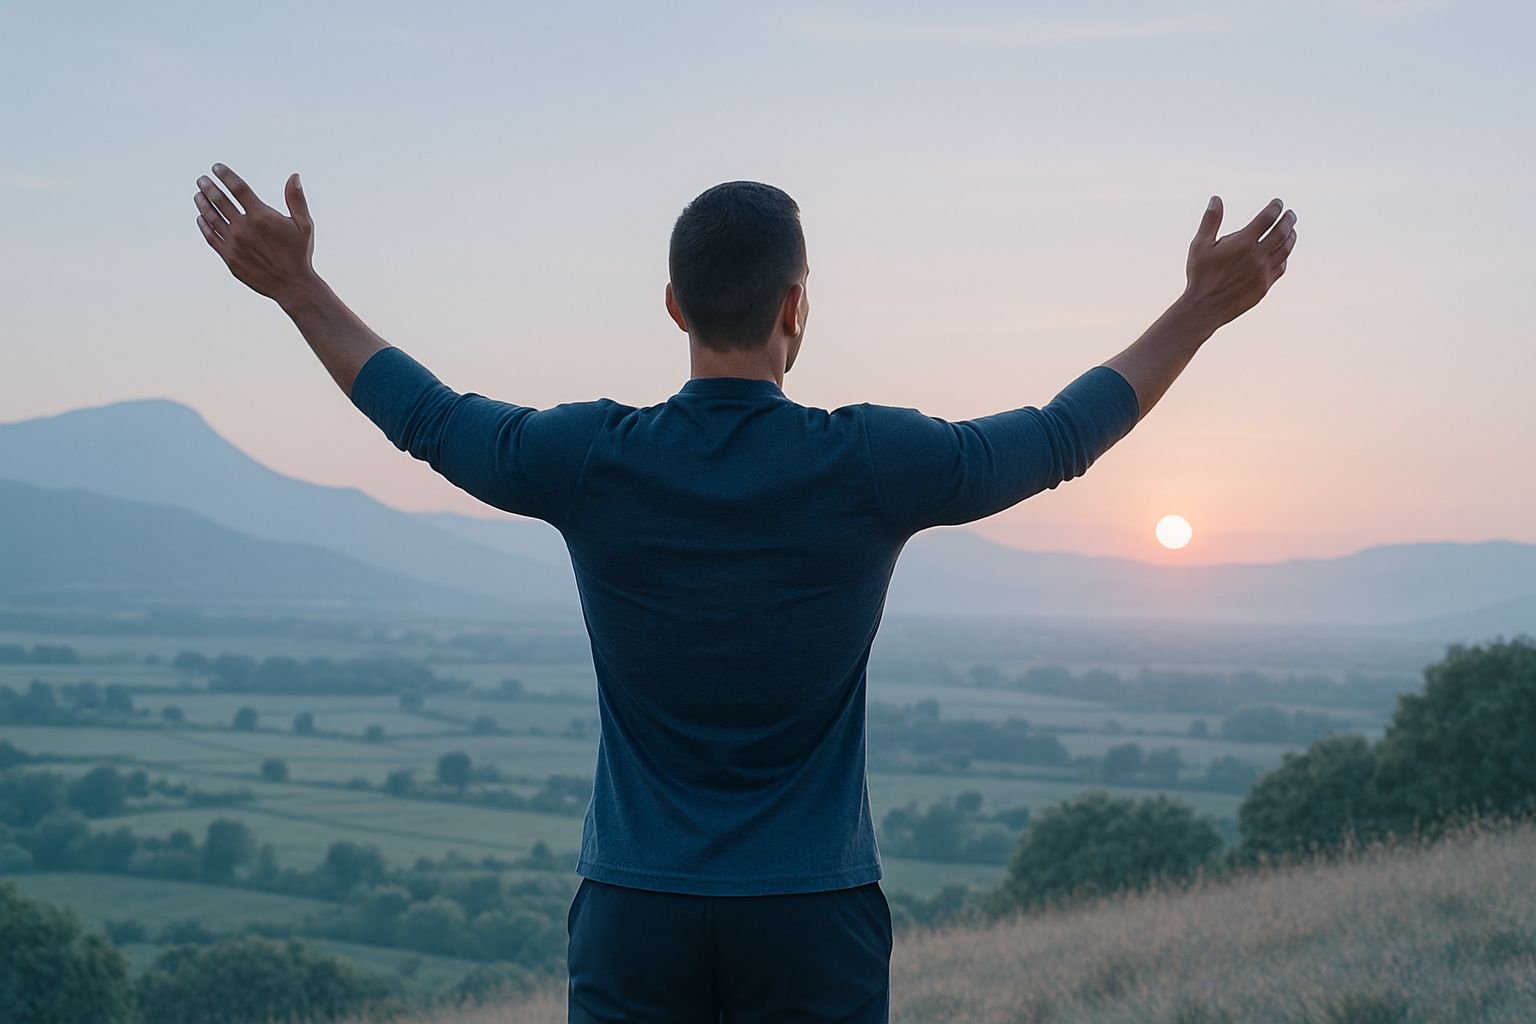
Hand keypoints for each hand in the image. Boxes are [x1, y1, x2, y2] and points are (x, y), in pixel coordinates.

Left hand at [194, 163, 316, 302]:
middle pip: (219, 200)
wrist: (292, 286)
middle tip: (202, 180)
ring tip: (198, 195)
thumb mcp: (304, 225)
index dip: (225, 175)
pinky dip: (204, 225)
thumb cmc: (300, 253)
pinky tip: (201, 218)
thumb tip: (294, 176)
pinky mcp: (229, 258)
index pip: (238, 188)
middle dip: (208, 187)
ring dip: (203, 203)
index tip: (217, 167)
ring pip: (211, 218)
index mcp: (261, 216)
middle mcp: (244, 228)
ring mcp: (234, 244)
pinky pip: (211, 237)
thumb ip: (296, 199)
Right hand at [1181, 196, 1296, 329]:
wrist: (1204, 307)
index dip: (1275, 208)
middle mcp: (1257, 256)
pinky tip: (1283, 253)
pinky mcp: (1265, 286)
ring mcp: (1263, 272)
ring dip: (1291, 237)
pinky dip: (1285, 257)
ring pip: (1285, 250)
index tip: (1278, 203)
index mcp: (1243, 243)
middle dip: (1288, 220)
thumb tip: (1216, 199)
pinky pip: (1281, 267)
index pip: (1267, 218)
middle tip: (1290, 214)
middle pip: (1281, 232)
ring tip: (1292, 231)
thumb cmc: (1200, 275)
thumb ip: (1210, 221)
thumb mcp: (1200, 245)